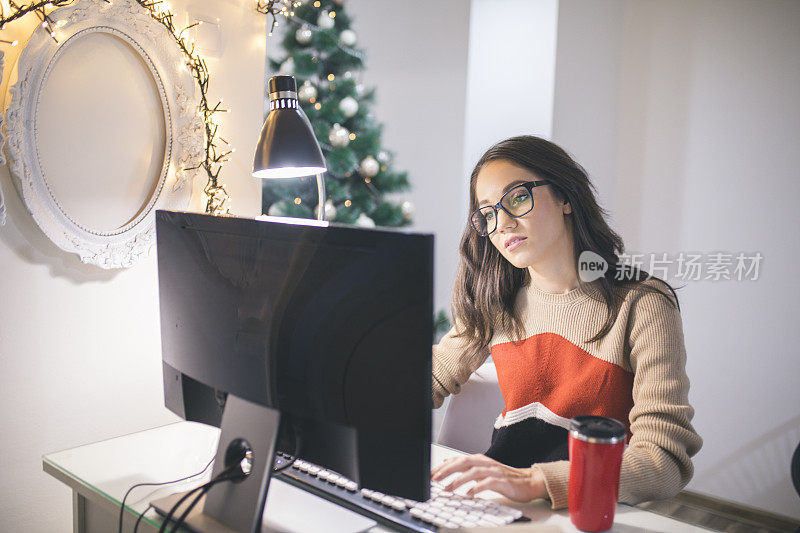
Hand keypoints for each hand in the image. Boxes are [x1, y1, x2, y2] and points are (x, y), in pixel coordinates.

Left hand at [430, 454, 546, 501]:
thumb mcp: (482, 471)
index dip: (443, 466)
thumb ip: (466, 468)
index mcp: (479, 460)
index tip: (431, 473)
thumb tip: (447, 464)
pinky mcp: (502, 481)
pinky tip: (468, 494)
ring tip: (447, 489)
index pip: (457, 460)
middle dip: (446, 471)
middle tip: (434, 479)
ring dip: (458, 480)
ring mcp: (494, 471)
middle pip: (462, 463)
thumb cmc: (504, 478)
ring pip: (472, 472)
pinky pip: (486, 483)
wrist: (528, 482)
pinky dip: (476, 488)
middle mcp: (485, 463)